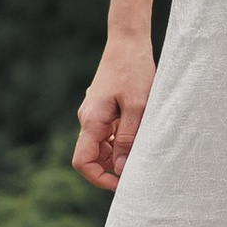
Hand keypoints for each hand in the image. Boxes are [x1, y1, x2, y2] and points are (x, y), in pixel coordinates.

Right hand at [74, 34, 155, 190]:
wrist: (128, 42)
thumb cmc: (134, 71)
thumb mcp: (137, 106)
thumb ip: (128, 138)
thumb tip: (120, 169)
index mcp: (92, 120)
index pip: (82, 162)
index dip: (99, 178)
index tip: (122, 184)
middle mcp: (88, 119)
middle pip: (92, 156)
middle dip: (111, 168)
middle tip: (139, 169)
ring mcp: (94, 113)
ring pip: (101, 145)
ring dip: (118, 153)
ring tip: (143, 149)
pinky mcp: (103, 108)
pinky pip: (107, 132)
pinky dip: (121, 139)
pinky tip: (140, 133)